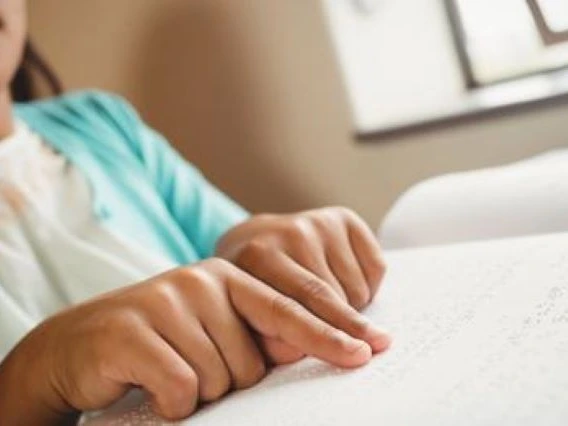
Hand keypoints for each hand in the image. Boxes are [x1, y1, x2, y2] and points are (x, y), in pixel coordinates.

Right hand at [0, 258, 379, 424]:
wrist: (79, 344)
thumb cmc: (160, 341)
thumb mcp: (214, 331)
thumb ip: (259, 333)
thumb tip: (310, 345)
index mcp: (229, 277)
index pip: (292, 307)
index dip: (332, 333)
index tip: (369, 351)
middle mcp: (202, 281)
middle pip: (254, 362)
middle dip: (231, 381)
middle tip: (194, 367)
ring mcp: (167, 301)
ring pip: (219, 380)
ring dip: (199, 392)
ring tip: (168, 371)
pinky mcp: (135, 332)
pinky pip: (182, 389)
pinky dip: (171, 402)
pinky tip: (151, 386)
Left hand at [217, 207, 388, 361]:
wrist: (253, 241)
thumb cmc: (252, 289)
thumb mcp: (245, 313)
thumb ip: (267, 338)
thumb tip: (302, 349)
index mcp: (256, 257)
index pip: (294, 308)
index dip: (325, 338)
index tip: (356, 356)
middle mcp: (289, 233)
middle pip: (332, 296)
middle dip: (351, 329)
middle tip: (368, 350)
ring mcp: (317, 222)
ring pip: (356, 288)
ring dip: (352, 308)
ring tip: (330, 307)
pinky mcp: (342, 218)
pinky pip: (375, 267)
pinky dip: (368, 287)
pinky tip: (343, 284)